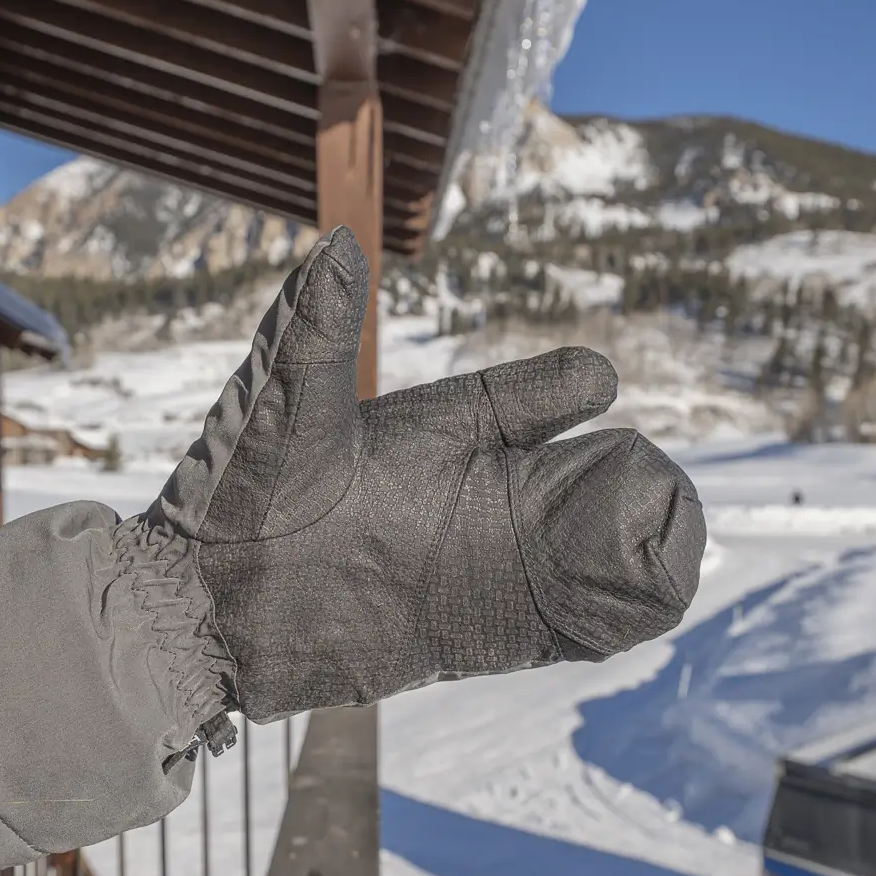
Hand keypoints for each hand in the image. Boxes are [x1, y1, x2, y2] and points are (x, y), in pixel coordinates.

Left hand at [0, 227, 706, 864]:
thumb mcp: (282, 411)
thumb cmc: (233, 502)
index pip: (511, 402)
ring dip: (619, 545)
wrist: (202, 616)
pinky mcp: (467, 631)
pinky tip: (646, 607)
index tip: (598, 383)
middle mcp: (457, 498)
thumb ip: (315, 332)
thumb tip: (339, 244)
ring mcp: (467, 566)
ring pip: (571, 549)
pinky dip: (603, 614)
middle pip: (563, 478)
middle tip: (658, 476)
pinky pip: (556, 621)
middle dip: (614, 474)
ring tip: (672, 542)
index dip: (557, 392)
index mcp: (424, 437)